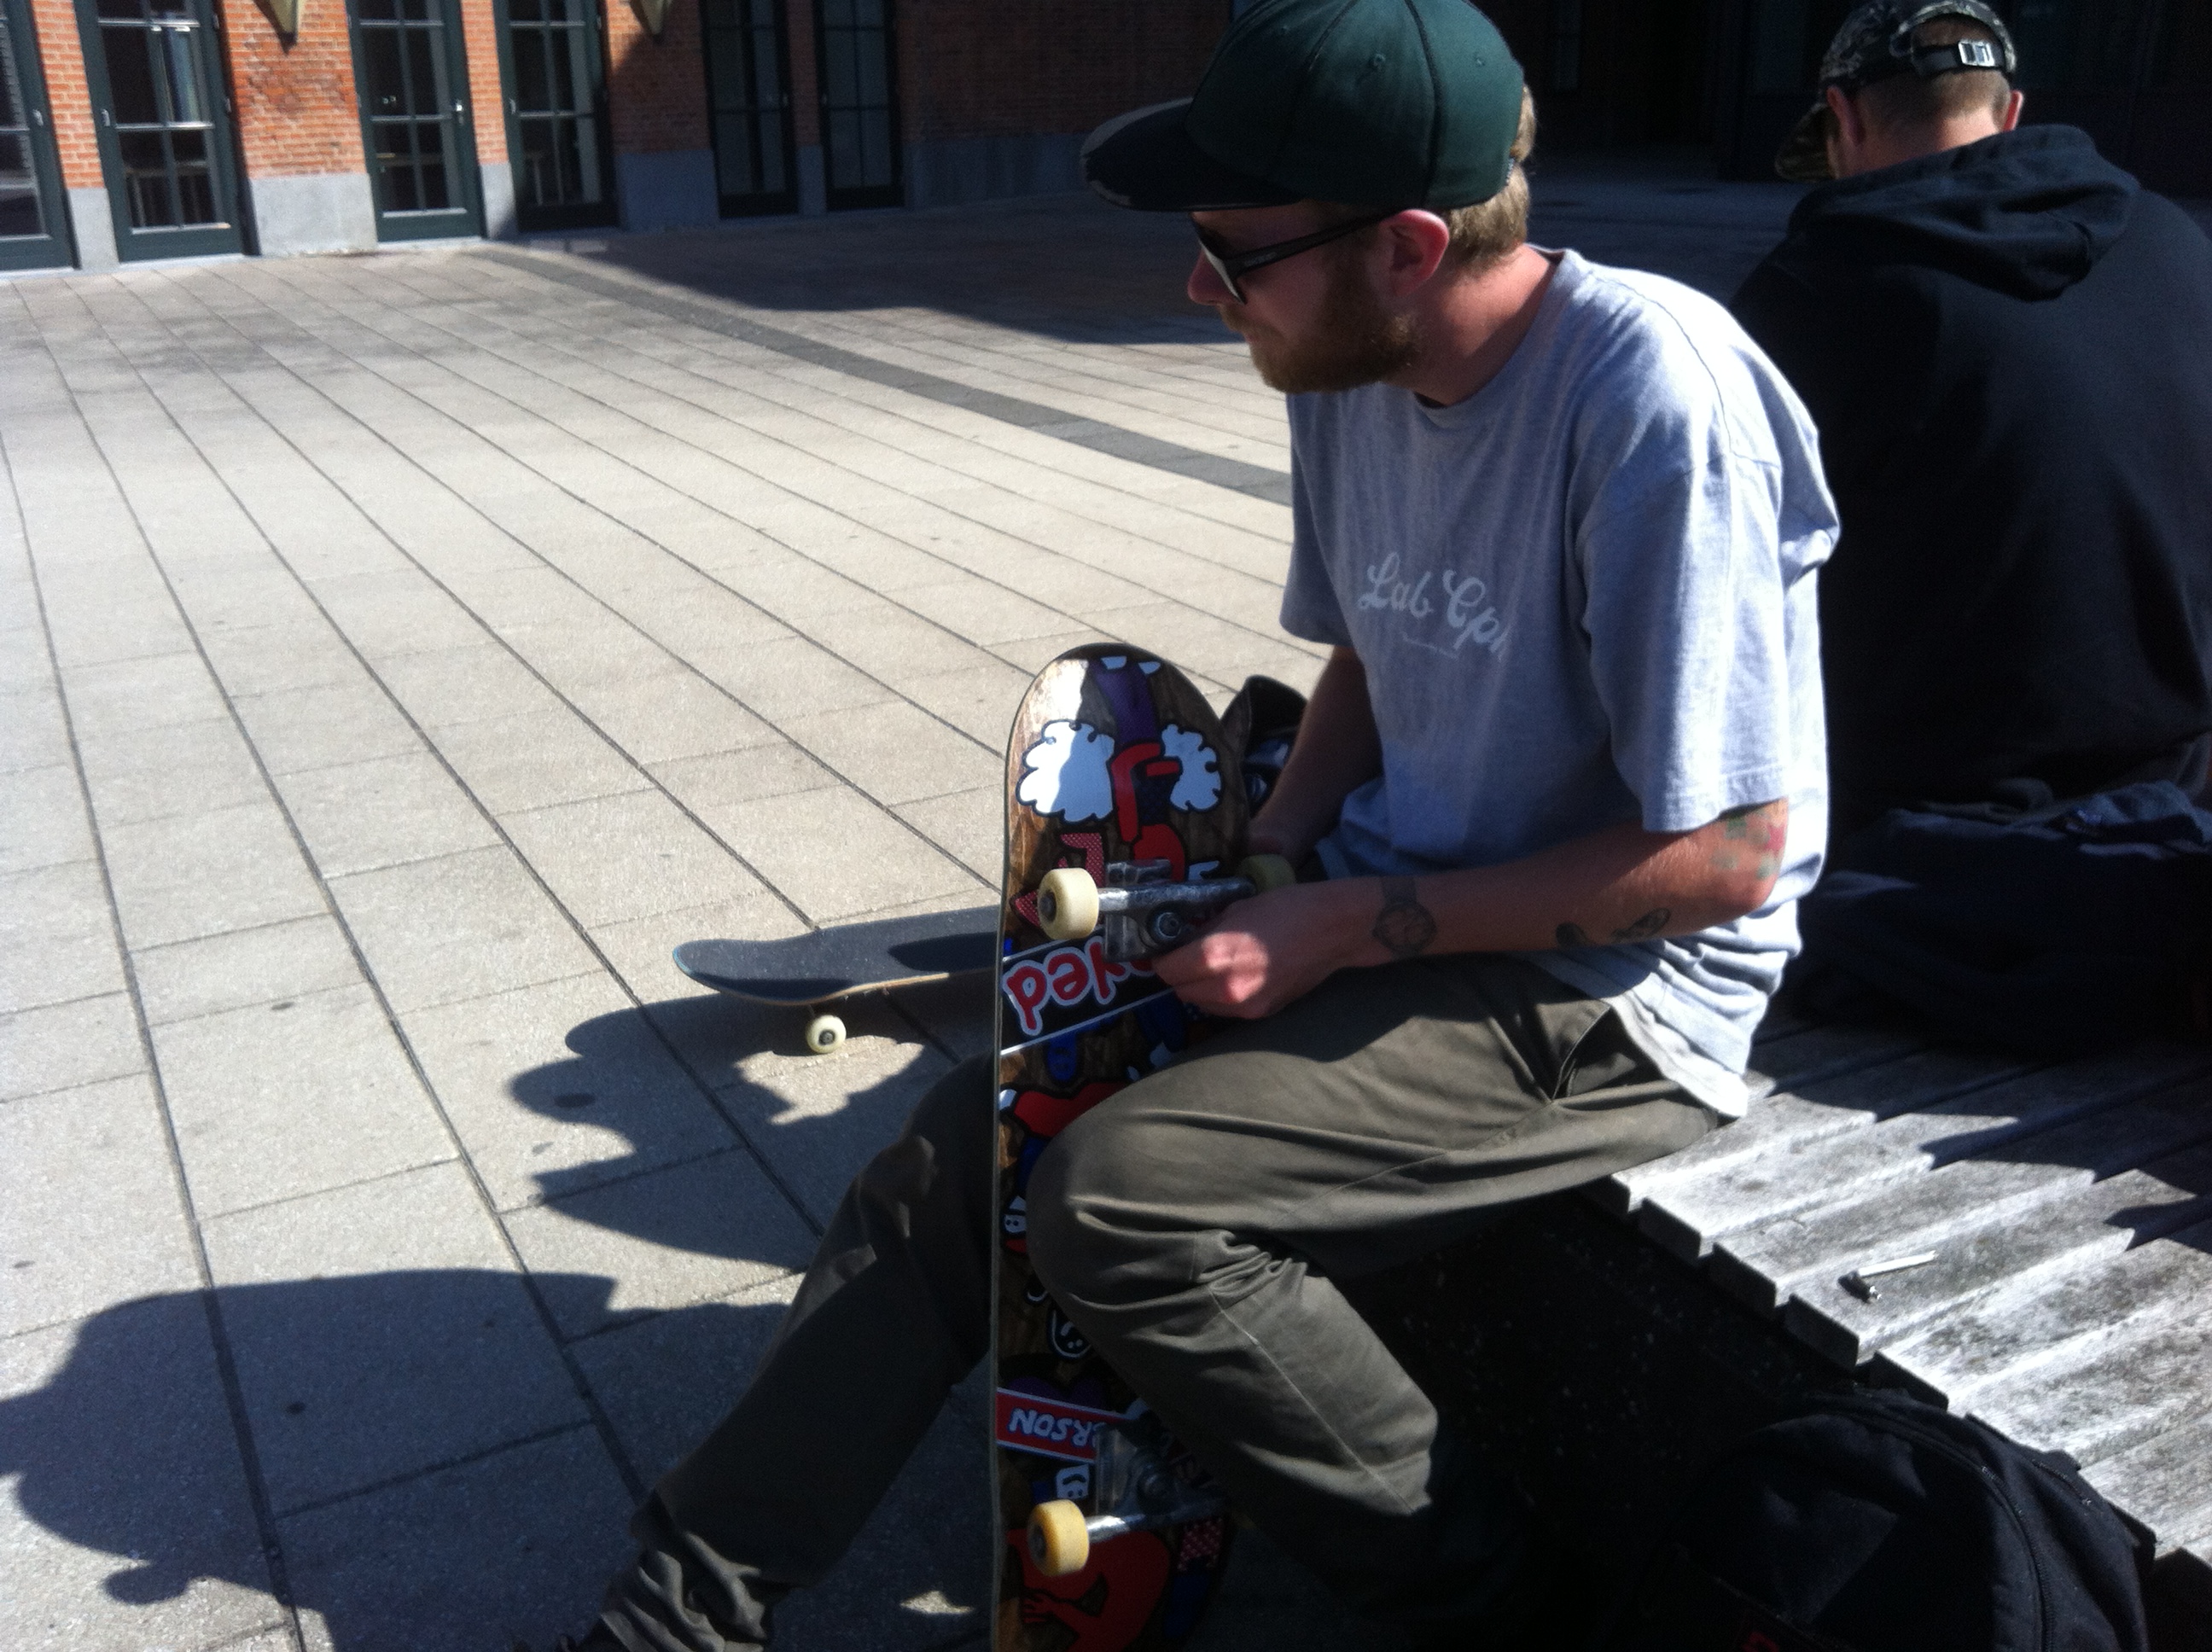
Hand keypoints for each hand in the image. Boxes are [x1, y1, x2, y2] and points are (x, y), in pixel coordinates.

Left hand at [1151, 881, 1357, 1018]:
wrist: (1334, 930)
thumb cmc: (1287, 908)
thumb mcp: (1237, 908)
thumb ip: (1205, 930)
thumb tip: (1183, 941)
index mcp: (1217, 956)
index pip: (1168, 970)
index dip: (1161, 959)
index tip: (1163, 951)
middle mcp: (1227, 988)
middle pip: (1180, 991)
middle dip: (1177, 975)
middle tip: (1184, 957)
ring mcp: (1246, 1006)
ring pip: (1200, 1004)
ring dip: (1197, 988)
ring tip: (1209, 968)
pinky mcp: (1262, 1014)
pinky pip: (1224, 1009)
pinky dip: (1219, 997)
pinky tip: (1232, 978)